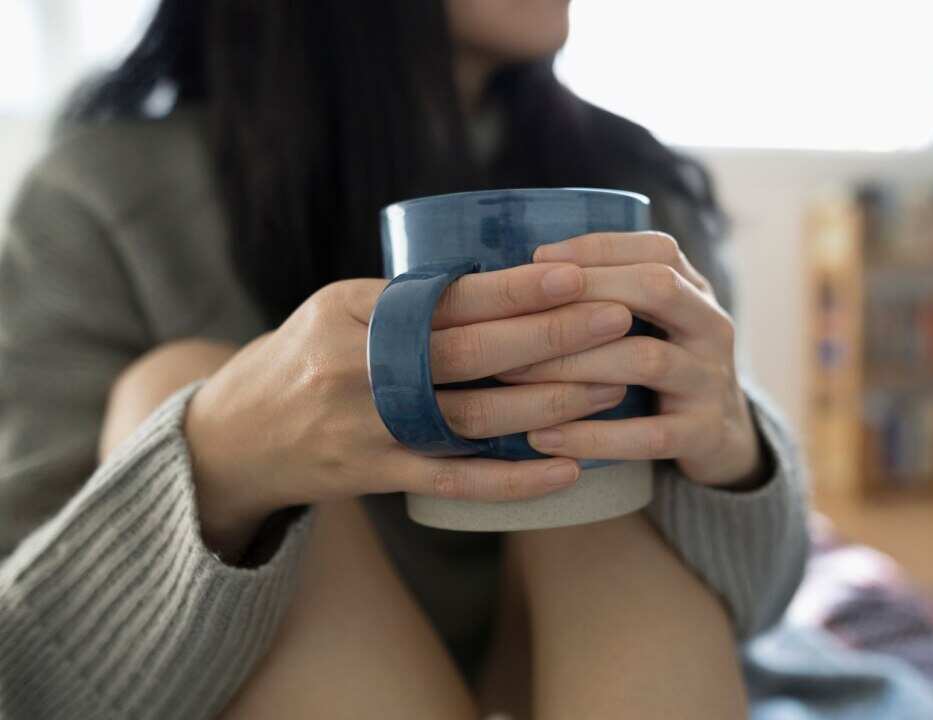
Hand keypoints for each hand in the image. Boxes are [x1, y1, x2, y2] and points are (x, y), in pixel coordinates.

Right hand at [185, 263, 633, 556]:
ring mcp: (367, 428)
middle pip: (470, 353)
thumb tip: (511, 280)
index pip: (447, 296)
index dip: (515, 288)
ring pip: (473, 418)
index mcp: (353, 311)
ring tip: (611, 388)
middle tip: (618, 321)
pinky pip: (456, 482)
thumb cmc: (309, 356)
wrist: (235, 436)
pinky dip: (514, 480)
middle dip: (552, 336)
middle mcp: (357, 367)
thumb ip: (412, 300)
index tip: (577, 276)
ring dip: (549, 405)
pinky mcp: (376, 476)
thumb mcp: (342, 308)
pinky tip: (567, 470)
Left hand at [499, 232, 763, 487]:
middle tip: (519, 316)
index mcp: (695, 290)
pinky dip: (592, 437)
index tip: (536, 259)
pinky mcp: (703, 433)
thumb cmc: (663, 366)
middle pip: (658, 288)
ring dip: (574, 364)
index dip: (597, 249)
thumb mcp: (653, 321)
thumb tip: (527, 272)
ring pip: (646, 360)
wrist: (721, 435)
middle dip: (585, 293)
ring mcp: (711, 380)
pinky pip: (647, 435)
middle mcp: (711, 327)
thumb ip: (610, 293)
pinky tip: (543, 437)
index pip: (656, 249)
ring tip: (513, 374)